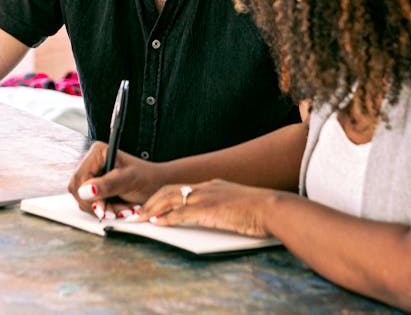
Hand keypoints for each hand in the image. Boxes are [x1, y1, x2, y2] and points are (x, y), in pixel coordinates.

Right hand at [68, 141, 165, 218]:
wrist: (158, 186)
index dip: (88, 195)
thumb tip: (84, 190)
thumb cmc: (147, 178)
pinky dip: (104, 210)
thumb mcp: (129, 180)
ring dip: (103, 209)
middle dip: (97, 204)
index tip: (103, 207)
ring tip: (122, 209)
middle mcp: (91, 162)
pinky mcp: (95, 188)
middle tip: (116, 211)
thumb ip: (107, 185)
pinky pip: (90, 204)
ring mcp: (92, 175)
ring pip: (83, 199)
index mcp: (97, 153)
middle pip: (77, 190)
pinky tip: (118, 209)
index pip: (79, 178)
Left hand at [136, 179, 275, 237]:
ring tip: (139, 219)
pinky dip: (166, 218)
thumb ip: (221, 208)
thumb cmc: (260, 211)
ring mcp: (207, 197)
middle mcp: (206, 187)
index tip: (151, 206)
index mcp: (212, 186)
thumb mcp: (236, 205)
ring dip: (151, 209)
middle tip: (137, 213)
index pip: (180, 188)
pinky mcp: (209, 209)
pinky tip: (156, 224)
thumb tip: (213, 217)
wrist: (273, 208)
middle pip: (169, 190)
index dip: (162, 197)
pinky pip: (181, 213)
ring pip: (170, 199)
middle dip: (150, 202)